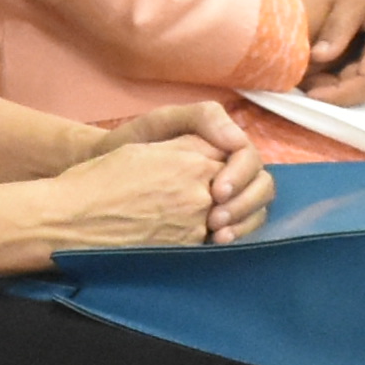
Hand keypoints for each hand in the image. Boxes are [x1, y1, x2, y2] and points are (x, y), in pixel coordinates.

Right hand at [19, 131, 249, 249]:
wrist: (69, 220)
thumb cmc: (96, 181)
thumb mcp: (143, 148)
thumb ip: (183, 148)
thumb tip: (210, 153)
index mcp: (188, 158)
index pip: (232, 157)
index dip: (227, 165)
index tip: (218, 172)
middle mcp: (198, 189)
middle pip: (236, 189)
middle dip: (230, 194)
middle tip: (216, 202)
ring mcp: (194, 223)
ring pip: (228, 219)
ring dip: (221, 220)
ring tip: (195, 220)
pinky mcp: (184, 250)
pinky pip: (208, 243)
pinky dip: (204, 240)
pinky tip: (181, 237)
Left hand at [115, 102, 273, 241]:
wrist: (103, 169)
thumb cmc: (134, 143)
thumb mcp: (164, 121)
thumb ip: (203, 118)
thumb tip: (237, 140)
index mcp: (224, 149)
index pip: (251, 160)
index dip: (240, 176)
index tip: (216, 192)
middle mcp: (232, 174)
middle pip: (261, 188)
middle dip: (244, 204)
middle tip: (214, 219)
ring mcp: (226, 201)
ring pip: (255, 213)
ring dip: (243, 225)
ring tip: (217, 237)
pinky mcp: (214, 224)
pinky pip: (239, 232)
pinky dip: (234, 239)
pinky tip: (215, 245)